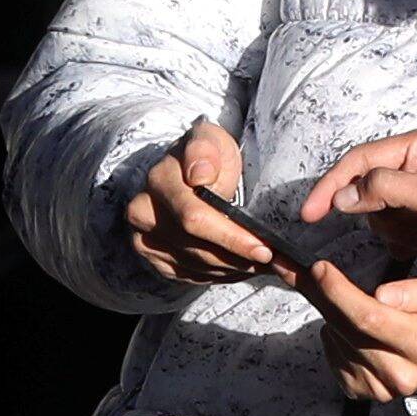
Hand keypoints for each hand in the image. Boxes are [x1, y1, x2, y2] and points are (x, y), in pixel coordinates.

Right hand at [121, 122, 276, 286]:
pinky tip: (239, 266)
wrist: (186, 171)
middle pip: (196, 248)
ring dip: (233, 269)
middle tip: (271, 260)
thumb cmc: (207, 156)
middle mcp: (144, 211)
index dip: (231, 237)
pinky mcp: (151, 255)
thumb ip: (205, 151)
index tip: (264, 248)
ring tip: (261, 263)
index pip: (195, 218)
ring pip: (195, 266)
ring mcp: (144, 236)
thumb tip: (200, 176)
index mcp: (161, 179)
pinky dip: (219, 274)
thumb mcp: (211, 140)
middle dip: (238, 257)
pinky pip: (188, 275)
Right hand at [305, 130, 416, 293]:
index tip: (309, 214)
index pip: (363, 160)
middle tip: (400, 230)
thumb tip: (346, 195)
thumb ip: (387, 191)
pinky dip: (404, 243)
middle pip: (370, 187)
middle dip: (374, 213)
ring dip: (392, 231)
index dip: (333, 186)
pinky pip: (402, 231)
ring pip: (384, 214)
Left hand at [310, 258, 416, 406]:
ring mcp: (377, 386)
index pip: (370, 318)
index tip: (320, 268)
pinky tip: (348, 323)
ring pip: (335, 340)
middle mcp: (398, 373)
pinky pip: (333, 354)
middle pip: (345, 329)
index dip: (339, 292)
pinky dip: (334, 334)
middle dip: (323, 295)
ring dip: (329, 313)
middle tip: (311, 270)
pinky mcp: (360, 390)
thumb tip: (383, 294)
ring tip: (336, 294)